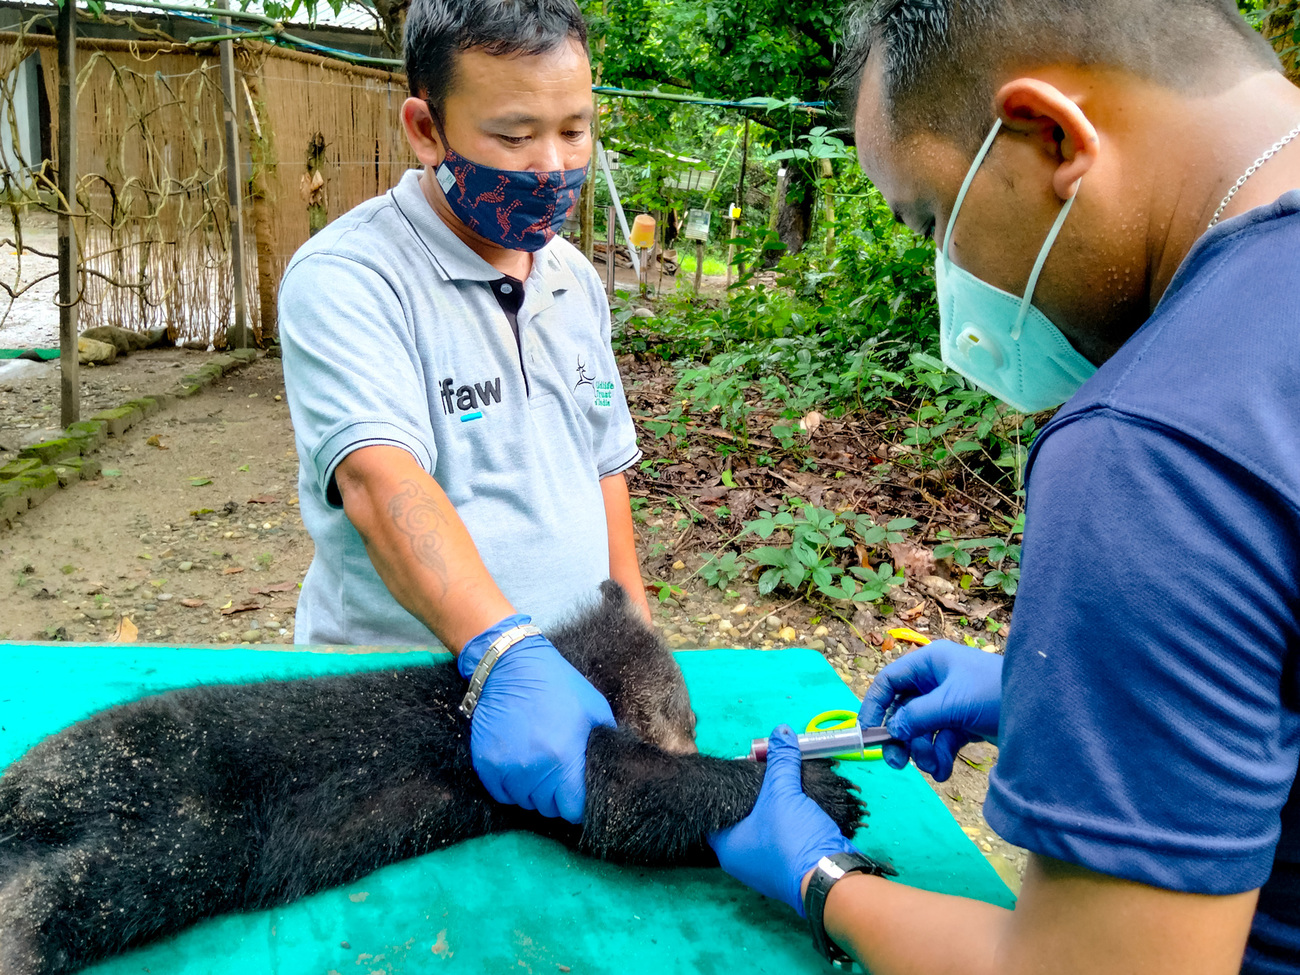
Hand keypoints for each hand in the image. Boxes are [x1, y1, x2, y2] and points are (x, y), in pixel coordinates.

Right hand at [459, 614, 614, 822]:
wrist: (509, 666)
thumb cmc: (558, 686)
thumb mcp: (594, 709)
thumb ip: (604, 746)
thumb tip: (611, 772)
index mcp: (564, 759)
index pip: (572, 810)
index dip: (578, 803)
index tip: (578, 790)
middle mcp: (533, 771)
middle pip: (548, 808)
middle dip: (556, 795)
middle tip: (558, 771)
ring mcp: (506, 770)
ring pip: (525, 802)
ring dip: (533, 790)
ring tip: (538, 762)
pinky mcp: (485, 766)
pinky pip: (502, 793)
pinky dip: (511, 784)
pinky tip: (518, 761)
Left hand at [707, 726, 856, 915]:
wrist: (830, 876)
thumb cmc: (792, 838)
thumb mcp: (784, 792)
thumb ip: (781, 761)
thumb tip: (781, 732)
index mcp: (728, 848)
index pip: (714, 813)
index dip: (723, 791)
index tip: (735, 772)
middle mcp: (741, 862)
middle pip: (741, 821)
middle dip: (753, 799)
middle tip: (761, 775)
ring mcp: (765, 869)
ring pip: (764, 831)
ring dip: (773, 812)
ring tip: (780, 787)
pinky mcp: (788, 870)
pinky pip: (782, 842)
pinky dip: (788, 825)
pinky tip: (796, 808)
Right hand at [859, 640, 1001, 781]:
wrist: (1044, 712)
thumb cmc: (994, 694)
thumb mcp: (950, 703)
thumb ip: (916, 717)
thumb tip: (891, 731)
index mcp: (930, 663)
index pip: (890, 681)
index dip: (875, 705)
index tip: (867, 733)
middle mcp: (937, 680)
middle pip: (904, 710)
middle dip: (901, 738)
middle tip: (897, 763)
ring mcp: (951, 703)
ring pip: (921, 730)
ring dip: (923, 752)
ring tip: (934, 768)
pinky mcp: (965, 723)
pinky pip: (941, 741)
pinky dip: (940, 757)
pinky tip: (944, 773)